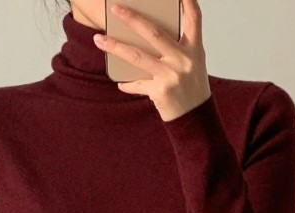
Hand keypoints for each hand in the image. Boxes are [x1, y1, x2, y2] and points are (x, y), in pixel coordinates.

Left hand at [93, 0, 210, 122]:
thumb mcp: (192, 63)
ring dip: (115, 47)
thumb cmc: (192, 87)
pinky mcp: (161, 91)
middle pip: (154, 33)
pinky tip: (120, 82)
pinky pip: (137, 84)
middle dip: (132, 19)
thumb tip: (146, 33)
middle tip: (115, 9)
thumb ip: (176, 47)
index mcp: (194, 49)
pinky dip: (128, 83)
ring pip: (138, 56)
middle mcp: (183, 60)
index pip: (194, 18)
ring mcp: (171, 76)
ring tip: (98, 40)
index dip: (187, 1)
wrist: (195, 119)